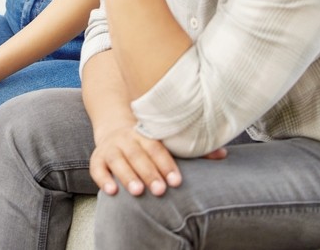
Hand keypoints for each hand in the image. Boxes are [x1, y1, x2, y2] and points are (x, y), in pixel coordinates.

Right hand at [90, 123, 226, 196]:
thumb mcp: (165, 142)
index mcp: (145, 134)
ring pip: (118, 161)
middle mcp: (127, 139)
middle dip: (149, 173)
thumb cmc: (145, 142)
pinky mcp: (98, 158)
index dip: (166, 164)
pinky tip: (111, 191)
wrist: (113, 128)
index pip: (157, 148)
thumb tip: (222, 154)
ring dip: (127, 176)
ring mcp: (111, 148)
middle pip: (138, 155)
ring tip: (137, 191)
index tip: (176, 181)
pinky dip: (103, 179)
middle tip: (160, 190)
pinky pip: (97, 168)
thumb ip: (190, 150)